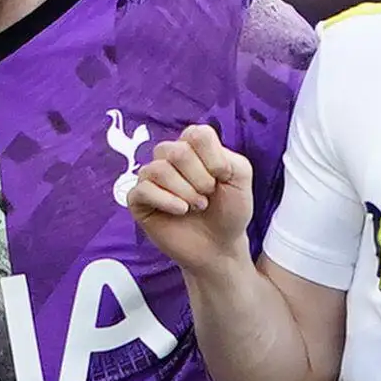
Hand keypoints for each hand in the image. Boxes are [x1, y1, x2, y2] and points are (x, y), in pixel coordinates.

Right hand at [123, 122, 255, 272]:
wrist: (219, 246)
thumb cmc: (229, 210)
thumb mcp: (241, 176)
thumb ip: (226, 155)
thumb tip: (194, 157)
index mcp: (192, 146)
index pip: (196, 134)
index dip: (213, 159)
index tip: (222, 178)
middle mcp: (168, 157)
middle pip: (177, 151)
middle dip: (199, 179)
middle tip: (207, 197)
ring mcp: (151, 177)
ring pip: (159, 170)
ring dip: (184, 192)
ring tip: (197, 206)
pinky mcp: (139, 200)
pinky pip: (142, 189)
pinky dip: (166, 201)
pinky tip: (181, 211)